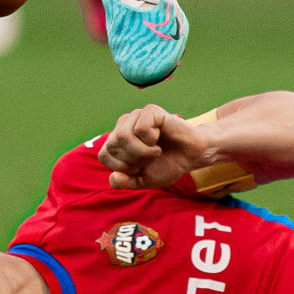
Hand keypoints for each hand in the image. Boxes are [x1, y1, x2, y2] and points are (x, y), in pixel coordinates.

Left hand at [99, 104, 213, 191]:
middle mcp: (123, 126)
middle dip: (133, 160)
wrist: (190, 157)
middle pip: (112, 145)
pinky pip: (141, 128)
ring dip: (143, 151)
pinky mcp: (150, 111)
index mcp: (116, 142)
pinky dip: (152, 140)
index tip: (138, 168)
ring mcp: (136, 116)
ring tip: (155, 150)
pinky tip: (160, 137)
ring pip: (124, 136)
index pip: (104, 155)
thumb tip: (115, 176)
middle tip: (149, 159)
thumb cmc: (165, 166)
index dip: (121, 167)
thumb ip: (125, 183)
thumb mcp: (142, 181)